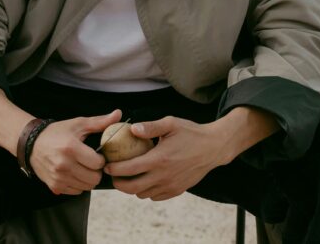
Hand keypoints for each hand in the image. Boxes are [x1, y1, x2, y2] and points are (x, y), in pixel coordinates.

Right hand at [29, 110, 121, 195]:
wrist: (32, 144)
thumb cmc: (57, 132)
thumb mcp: (78, 124)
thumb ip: (100, 122)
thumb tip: (118, 114)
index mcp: (71, 148)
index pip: (98, 163)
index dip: (101, 159)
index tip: (97, 155)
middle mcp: (64, 164)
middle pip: (94, 178)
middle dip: (96, 171)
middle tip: (91, 163)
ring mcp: (59, 177)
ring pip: (87, 187)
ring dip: (88, 178)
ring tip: (83, 167)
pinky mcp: (55, 186)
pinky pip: (76, 191)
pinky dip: (78, 184)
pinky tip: (74, 173)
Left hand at [103, 116, 229, 200]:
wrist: (213, 148)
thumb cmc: (191, 133)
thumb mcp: (171, 124)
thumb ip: (150, 127)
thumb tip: (131, 129)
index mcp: (160, 159)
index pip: (130, 169)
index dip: (114, 169)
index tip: (106, 166)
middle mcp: (164, 176)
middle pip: (132, 188)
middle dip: (118, 183)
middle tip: (112, 175)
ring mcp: (171, 185)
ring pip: (143, 194)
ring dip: (132, 187)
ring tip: (128, 175)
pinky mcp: (177, 190)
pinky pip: (155, 196)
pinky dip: (146, 191)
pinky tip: (145, 179)